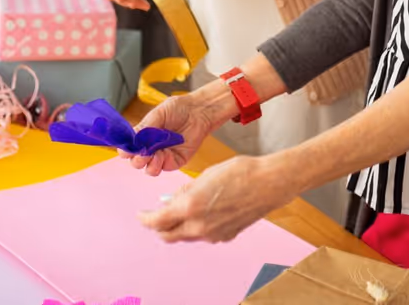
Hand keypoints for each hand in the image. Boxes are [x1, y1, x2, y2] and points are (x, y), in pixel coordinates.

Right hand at [127, 89, 225, 176]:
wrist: (198, 111)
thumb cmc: (178, 109)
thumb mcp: (158, 114)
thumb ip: (145, 127)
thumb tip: (132, 139)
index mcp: (143, 136)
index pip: (129, 148)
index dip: (125, 151)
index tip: (126, 150)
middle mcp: (151, 148)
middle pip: (137, 162)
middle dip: (137, 160)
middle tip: (142, 153)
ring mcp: (162, 156)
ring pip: (149, 170)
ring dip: (148, 164)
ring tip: (154, 155)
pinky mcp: (175, 161)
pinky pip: (164, 168)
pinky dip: (161, 163)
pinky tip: (164, 153)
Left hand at [138, 154, 292, 243]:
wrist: (267, 184)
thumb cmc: (237, 172)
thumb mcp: (204, 175)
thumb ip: (185, 191)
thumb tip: (172, 200)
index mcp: (190, 207)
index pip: (158, 221)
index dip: (146, 219)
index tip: (141, 215)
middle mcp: (199, 226)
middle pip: (169, 236)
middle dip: (159, 227)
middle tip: (155, 215)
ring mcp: (213, 234)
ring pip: (186, 236)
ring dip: (177, 227)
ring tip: (179, 209)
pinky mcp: (225, 236)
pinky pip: (202, 235)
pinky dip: (195, 226)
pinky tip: (202, 211)